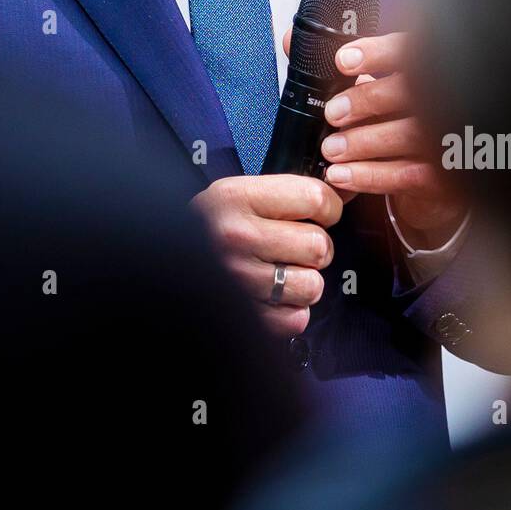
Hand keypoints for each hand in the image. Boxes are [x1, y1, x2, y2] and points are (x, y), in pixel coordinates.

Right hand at [191, 174, 342, 336]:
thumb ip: (290, 192)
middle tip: (294, 246)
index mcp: (236, 197)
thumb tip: (347, 191)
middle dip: (315, 248)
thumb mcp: (239, 194)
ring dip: (303, 281)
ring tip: (282, 272)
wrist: (164, 257)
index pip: (316, 198)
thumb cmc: (210, 227)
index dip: (327, 206)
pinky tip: (273, 296)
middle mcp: (236, 237)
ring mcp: (239, 280)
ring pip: (313, 285)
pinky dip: (291, 311)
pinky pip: (297, 318)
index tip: (317, 212)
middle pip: (320, 245)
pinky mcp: (245, 315)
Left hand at [283, 29, 465, 249]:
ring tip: (330, 149)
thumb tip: (293, 39)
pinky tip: (341, 175)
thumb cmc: (397, 119)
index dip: (377, 53)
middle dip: (365, 100)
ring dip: (363, 142)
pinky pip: (408, 174)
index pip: (408, 49)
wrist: (434, 174)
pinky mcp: (443, 175)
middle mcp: (442, 97)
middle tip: (332, 113)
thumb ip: (335, 64)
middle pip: (411, 91)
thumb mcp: (371, 86)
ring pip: (409, 135)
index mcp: (424, 67)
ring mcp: (447, 136)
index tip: (343, 61)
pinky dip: (370, 175)